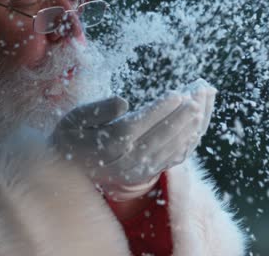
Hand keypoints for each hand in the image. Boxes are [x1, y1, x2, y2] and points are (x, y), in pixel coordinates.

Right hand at [50, 79, 215, 199]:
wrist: (69, 169)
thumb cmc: (73, 136)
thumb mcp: (75, 118)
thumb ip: (98, 110)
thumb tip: (123, 102)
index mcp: (106, 147)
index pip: (136, 127)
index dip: (158, 110)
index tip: (176, 93)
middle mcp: (124, 163)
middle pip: (158, 139)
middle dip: (180, 117)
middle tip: (196, 97)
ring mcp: (136, 172)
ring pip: (168, 150)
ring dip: (187, 128)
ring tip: (200, 106)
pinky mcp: (145, 175)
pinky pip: (170, 161)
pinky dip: (186, 144)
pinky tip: (195, 127)